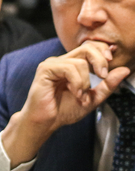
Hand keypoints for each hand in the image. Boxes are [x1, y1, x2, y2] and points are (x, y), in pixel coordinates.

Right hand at [3, 41, 130, 165]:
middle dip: (100, 61)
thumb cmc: (64, 111)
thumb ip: (108, 85)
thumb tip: (124, 70)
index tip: (108, 68)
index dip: (103, 52)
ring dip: (85, 82)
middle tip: (103, 76)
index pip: (91, 47)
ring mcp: (53, 64)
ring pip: (80, 62)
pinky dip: (77, 82)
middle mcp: (62, 61)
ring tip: (81, 96)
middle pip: (87, 47)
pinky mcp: (45, 69)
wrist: (46, 123)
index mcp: (72, 65)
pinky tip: (74, 93)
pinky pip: (69, 68)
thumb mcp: (93, 98)